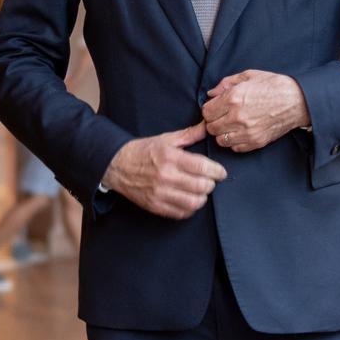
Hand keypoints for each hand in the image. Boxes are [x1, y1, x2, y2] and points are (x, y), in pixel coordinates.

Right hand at [103, 120, 226, 219]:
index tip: (221, 172)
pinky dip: (190, 209)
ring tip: (201, 191)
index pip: (202, 167)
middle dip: (211, 184)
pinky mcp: (155, 206)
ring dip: (202, 197)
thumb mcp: (166, 139)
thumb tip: (207, 126)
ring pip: (193, 203)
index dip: (217, 171)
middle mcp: (166, 176)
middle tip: (211, 180)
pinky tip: (190, 200)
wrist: (118, 165)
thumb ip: (189, 134)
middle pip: (201, 186)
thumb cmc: (144, 151)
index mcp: (171, 157)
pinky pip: (180, 213)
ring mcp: (160, 193)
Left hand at [202, 69, 309, 152]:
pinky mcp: (256, 142)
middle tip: (223, 117)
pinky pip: (235, 148)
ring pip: (220, 140)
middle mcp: (237, 117)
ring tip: (231, 125)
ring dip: (223, 133)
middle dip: (214, 122)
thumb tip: (211, 93)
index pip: (206, 112)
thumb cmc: (273, 85)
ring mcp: (246, 132)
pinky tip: (241, 132)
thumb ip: (226, 83)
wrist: (296, 100)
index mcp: (233, 98)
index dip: (209, 110)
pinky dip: (234, 142)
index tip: (216, 108)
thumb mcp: (248, 76)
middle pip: (211, 128)